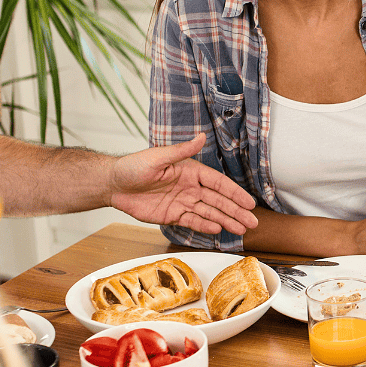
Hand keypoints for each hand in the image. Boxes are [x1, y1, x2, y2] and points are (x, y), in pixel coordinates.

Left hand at [109, 134, 258, 233]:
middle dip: (236, 211)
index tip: (249, 203)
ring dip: (226, 221)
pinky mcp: (173, 215)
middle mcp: (190, 187)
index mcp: (191, 171)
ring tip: (242, 229)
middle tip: (252, 222)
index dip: (234, 193)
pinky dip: (205, 226)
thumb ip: (181, 150)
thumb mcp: (157, 157)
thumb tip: (202, 136)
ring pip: (209, 213)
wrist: (113, 185)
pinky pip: (193, 221)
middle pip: (218, 201)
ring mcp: (183, 202)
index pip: (218, 184)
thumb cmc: (132, 166)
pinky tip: (218, 230)